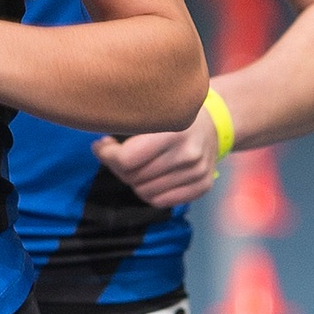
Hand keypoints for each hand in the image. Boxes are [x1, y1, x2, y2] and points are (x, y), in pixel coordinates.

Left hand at [92, 100, 224, 209]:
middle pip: (133, 178)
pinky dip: (150, 192)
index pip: (126, 160)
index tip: (102, 145)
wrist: (214, 123)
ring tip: (137, 165)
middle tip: (119, 155)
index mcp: (173, 131)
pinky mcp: (203, 186)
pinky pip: (160, 202)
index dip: (107, 155)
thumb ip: (127, 126)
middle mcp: (188, 154)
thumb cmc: (173, 116)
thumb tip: (99, 147)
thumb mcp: (152, 111)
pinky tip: (151, 177)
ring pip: (144, 193)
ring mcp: (198, 172)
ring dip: (134, 181)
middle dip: (119, 167)